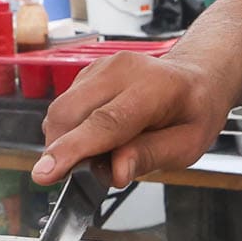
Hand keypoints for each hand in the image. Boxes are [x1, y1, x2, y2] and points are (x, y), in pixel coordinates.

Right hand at [34, 53, 234, 188]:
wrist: (196, 77)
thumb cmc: (194, 112)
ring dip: (68, 141)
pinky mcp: (88, 73)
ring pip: (62, 110)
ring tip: (104, 152)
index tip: (45, 173)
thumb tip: (115, 172)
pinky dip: (72, 129)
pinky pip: (66, 106)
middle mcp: (122, 70)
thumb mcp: (188, 145)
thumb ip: (150, 156)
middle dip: (62, 150)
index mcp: (154, 88)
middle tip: (88, 172)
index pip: (105, 122)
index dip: (72, 150)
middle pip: (70, 113)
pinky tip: (99, 136)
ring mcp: (102, 67)